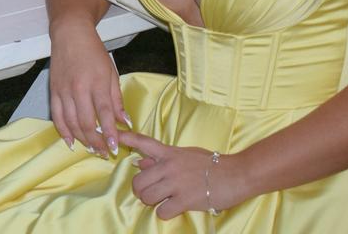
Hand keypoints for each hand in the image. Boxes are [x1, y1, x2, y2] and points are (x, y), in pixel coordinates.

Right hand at [48, 20, 130, 157]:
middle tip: (105, 153)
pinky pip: (57, 116)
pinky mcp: (53, 92)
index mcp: (96, 82)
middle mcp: (78, 89)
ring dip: (82, 140)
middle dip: (96, 141)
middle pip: (86, 123)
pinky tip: (71, 142)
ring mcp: (63, 91)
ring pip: (71, 123)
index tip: (115, 147)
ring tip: (92, 149)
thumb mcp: (111, 72)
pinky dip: (63, 131)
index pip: (104, 114)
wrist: (70, 35)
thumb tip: (124, 121)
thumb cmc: (94, 52)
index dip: (109, 133)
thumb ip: (116, 99)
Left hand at [120, 132, 244, 218]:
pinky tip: (175, 208)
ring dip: (152, 202)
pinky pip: (162, 211)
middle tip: (150, 193)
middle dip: (140, 191)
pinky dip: (166, 213)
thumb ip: (161, 159)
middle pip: (138, 181)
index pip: (143, 142)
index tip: (111, 135)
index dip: (126, 139)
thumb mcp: (185, 155)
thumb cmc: (212, 164)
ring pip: (147, 196)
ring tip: (164, 200)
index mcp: (169, 152)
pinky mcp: (184, 199)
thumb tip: (139, 162)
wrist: (236, 174)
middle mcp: (169, 166)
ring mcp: (176, 182)